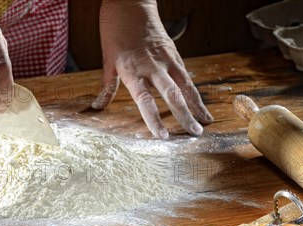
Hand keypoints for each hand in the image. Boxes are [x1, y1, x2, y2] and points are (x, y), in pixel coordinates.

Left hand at [92, 0, 212, 137]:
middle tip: (195, 134)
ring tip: (206, 122)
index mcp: (132, 69)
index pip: (145, 100)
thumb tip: (97, 107)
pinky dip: (194, 90)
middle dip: (185, 116)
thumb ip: (107, 85)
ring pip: (186, 84)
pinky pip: (186, 74)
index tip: (163, 136)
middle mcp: (152, 65)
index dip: (154, 119)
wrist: (130, 1)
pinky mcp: (174, 52)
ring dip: (197, 104)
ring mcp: (166, 58)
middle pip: (172, 94)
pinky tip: (199, 103)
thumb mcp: (107, 57)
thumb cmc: (115, 28)